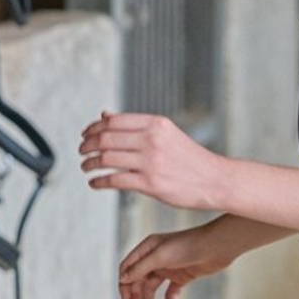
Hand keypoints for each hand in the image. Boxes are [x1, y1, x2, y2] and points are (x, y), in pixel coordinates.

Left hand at [78, 110, 224, 211]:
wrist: (216, 180)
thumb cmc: (189, 157)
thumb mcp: (165, 133)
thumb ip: (135, 125)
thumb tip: (105, 115)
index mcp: (155, 123)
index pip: (113, 121)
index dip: (93, 128)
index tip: (85, 135)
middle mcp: (152, 139)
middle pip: (106, 138)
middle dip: (87, 145)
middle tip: (82, 151)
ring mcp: (151, 162)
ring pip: (106, 158)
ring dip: (90, 163)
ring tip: (86, 167)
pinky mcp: (151, 184)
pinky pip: (115, 180)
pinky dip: (99, 181)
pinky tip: (94, 183)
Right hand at [119, 223, 235, 298]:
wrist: (216, 248)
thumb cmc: (187, 246)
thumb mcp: (160, 256)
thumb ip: (140, 268)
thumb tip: (122, 279)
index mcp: (147, 248)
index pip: (128, 267)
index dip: (124, 283)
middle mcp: (155, 258)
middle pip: (138, 279)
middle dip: (137, 294)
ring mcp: (168, 268)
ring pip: (152, 287)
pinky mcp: (181, 277)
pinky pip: (170, 293)